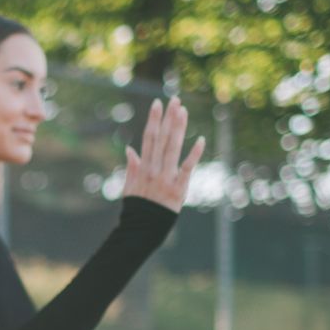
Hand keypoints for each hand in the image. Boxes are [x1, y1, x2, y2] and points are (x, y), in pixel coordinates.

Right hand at [122, 97, 204, 212]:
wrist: (143, 230)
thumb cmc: (137, 209)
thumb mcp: (129, 187)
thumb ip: (132, 167)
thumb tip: (130, 149)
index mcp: (143, 168)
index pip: (149, 138)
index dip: (153, 120)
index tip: (157, 103)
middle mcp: (154, 170)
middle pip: (161, 138)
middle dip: (168, 118)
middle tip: (174, 100)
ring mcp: (166, 178)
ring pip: (173, 148)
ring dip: (178, 128)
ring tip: (183, 111)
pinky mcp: (178, 188)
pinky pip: (187, 168)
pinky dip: (193, 154)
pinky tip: (200, 140)